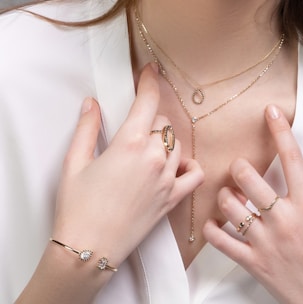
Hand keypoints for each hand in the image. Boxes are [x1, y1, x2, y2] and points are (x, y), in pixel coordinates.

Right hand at [53, 64, 203, 264]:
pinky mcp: (173, 199)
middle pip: (162, 123)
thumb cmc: (78, 206)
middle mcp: (154, 158)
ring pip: (177, 145)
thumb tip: (92, 104)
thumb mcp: (74, 162)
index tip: (151, 70)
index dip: (150, 82)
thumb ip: (87, 128)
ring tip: (146, 151)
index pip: (147, 102)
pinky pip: (195, 174)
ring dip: (165, 141)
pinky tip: (175, 167)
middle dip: (149, 120)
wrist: (89, 248)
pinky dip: (189, 166)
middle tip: (134, 130)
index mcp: (129, 144)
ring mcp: (167, 179)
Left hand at [203, 105, 302, 303]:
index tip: (270, 111)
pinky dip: (212, 230)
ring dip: (225, 198)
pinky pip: (220, 241)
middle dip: (239, 169)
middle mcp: (285, 219)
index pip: (292, 159)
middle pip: (248, 177)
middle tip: (240, 172)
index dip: (280, 131)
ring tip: (231, 199)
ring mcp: (266, 241)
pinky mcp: (253, 262)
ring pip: (230, 206)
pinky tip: (216, 225)